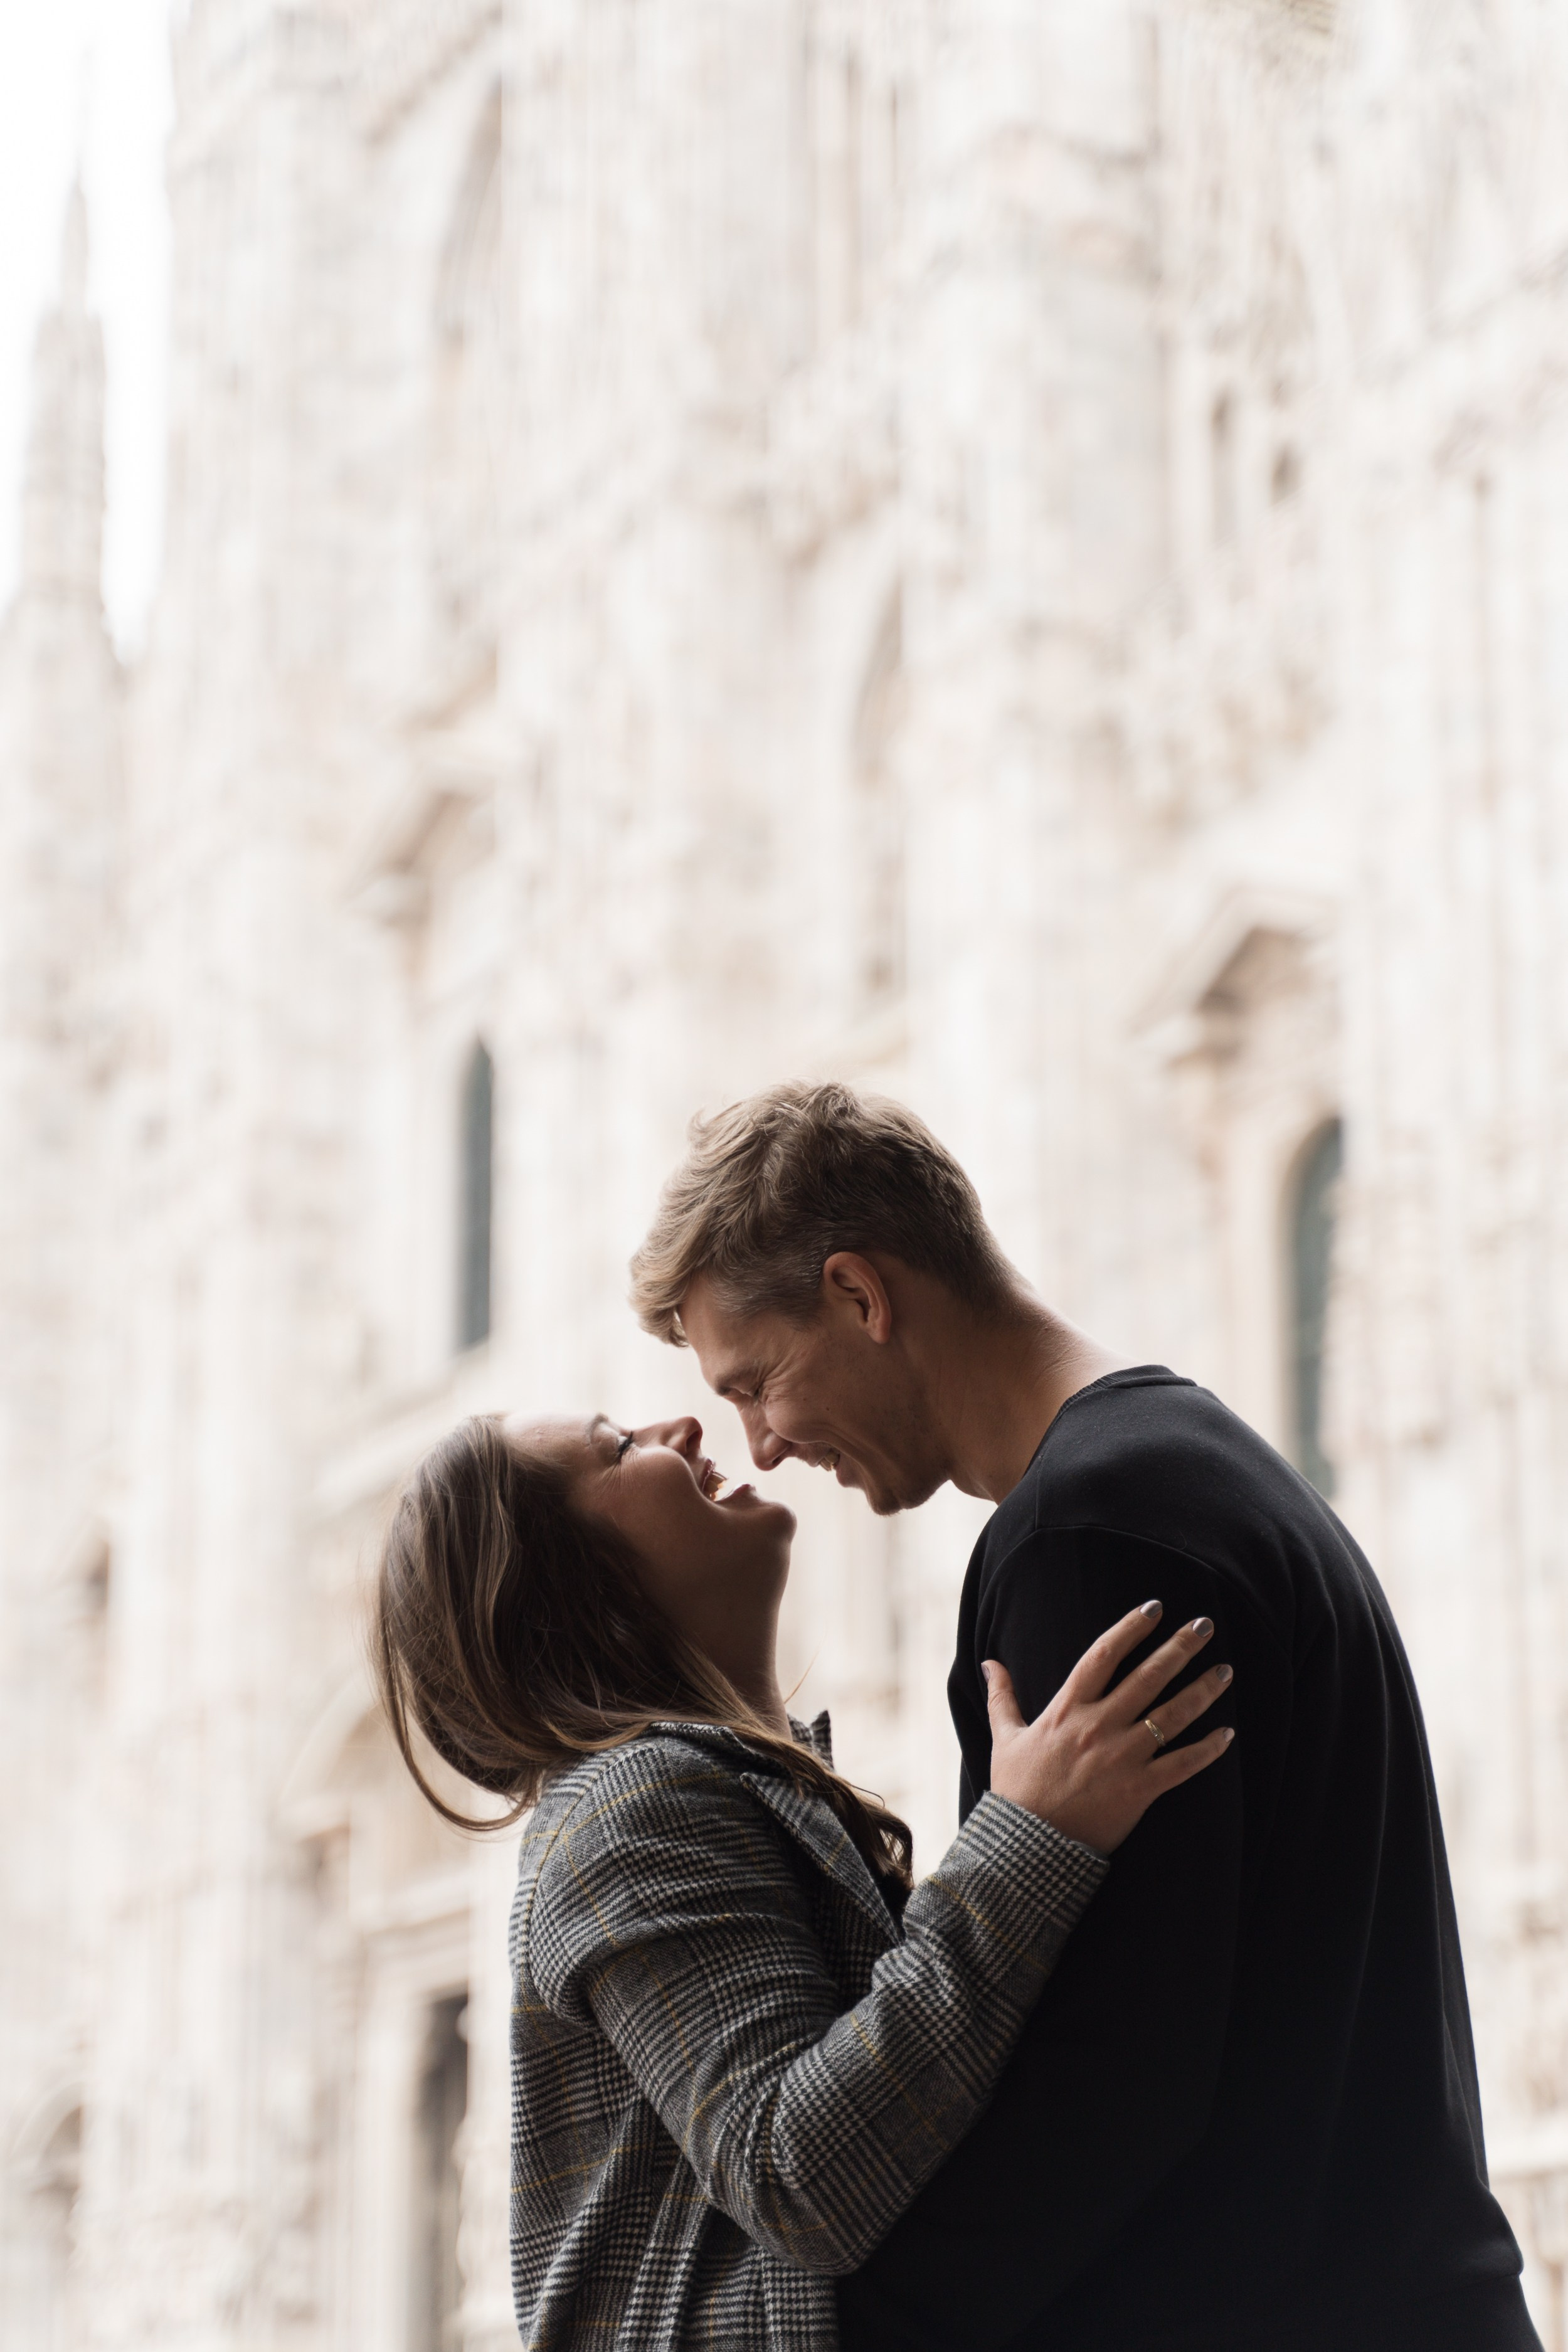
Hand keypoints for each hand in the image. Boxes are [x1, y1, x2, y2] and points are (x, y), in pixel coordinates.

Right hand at [984, 1602, 1233, 1854]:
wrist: (1028, 1848)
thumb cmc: (1017, 1791)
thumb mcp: (1004, 1738)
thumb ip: (1002, 1697)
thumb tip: (990, 1662)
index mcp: (1067, 1709)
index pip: (1103, 1655)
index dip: (1130, 1628)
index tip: (1154, 1608)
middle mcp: (1099, 1727)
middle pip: (1147, 1677)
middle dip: (1178, 1648)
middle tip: (1206, 1625)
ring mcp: (1122, 1758)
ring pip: (1171, 1716)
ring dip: (1201, 1691)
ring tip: (1225, 1670)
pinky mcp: (1139, 1790)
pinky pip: (1182, 1766)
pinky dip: (1207, 1750)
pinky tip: (1228, 1734)